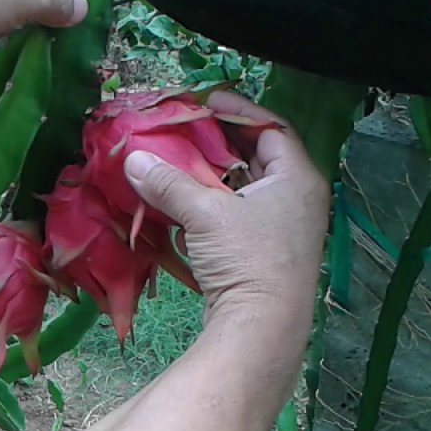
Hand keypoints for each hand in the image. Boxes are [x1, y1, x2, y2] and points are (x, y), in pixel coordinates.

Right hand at [123, 91, 329, 321]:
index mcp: (297, 178)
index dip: (237, 111)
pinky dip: (213, 206)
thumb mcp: (205, 212)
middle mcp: (298, 200)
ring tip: (178, 163)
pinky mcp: (265, 255)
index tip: (205, 101)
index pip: (271, 127)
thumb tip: (132, 159)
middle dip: (218, 144)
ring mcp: (283, 230)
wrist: (261, 328)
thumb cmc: (247, 259)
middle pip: (256, 157)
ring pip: (245, 189)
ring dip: (212, 177)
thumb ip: (169, 182)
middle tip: (185, 131)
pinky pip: (238, 217)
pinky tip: (184, 204)